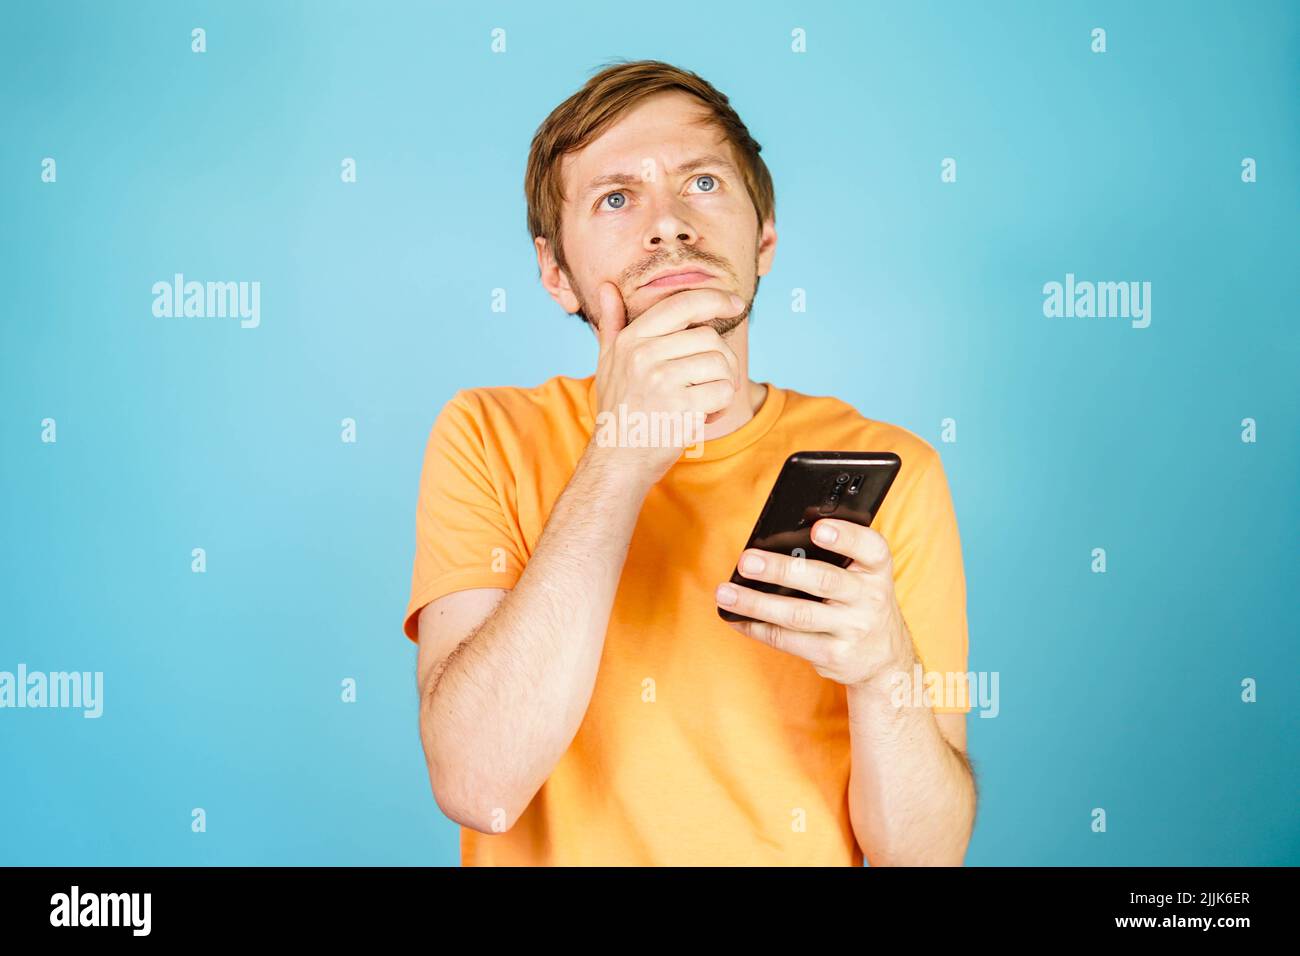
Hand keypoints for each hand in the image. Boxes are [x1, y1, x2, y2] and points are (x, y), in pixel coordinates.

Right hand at [590, 282, 746, 483]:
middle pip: (709, 337)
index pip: (682, 304)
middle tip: (709, 379)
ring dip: (723, 382)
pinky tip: (703, 415)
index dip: (715, 298)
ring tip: (704, 398)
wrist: (618, 459)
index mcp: (631, 339)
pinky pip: (724, 392)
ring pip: (721, 363)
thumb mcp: (608, 361)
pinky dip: (722, 406)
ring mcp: (662, 381)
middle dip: (721, 358)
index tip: (735, 303)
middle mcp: (644, 355)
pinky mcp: (681, 407)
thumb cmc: (619, 408)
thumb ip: (611, 323)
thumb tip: (607, 286)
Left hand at [715, 517, 916, 689]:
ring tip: (727, 592)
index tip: (818, 528)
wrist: (886, 660)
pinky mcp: (834, 655)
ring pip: (798, 614)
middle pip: (823, 580)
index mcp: (876, 571)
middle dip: (781, 570)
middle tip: (747, 561)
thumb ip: (835, 558)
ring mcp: (852, 629)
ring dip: (757, 603)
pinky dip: (758, 628)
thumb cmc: (861, 603)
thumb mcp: (863, 577)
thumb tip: (774, 544)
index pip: (871, 548)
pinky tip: (738, 618)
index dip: (846, 537)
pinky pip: (789, 640)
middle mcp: (869, 599)